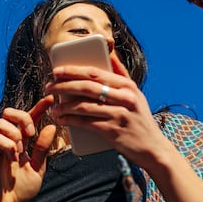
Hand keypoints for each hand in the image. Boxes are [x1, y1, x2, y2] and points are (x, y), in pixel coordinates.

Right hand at [0, 96, 56, 201]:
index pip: (29, 120)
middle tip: (30, 132)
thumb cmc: (21, 192)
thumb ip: (43, 149)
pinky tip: (14, 158)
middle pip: (10, 114)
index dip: (39, 108)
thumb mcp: (38, 169)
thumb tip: (51, 127)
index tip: (50, 99)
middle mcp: (9, 142)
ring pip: (2, 123)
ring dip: (15, 133)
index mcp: (22, 144)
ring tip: (21, 150)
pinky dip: (8, 145)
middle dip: (23, 117)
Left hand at [49, 55, 202, 201]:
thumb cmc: (139, 119)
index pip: (96, 73)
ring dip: (64, 106)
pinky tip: (61, 119)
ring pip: (84, 106)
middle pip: (87, 87)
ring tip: (53, 107)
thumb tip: (110, 53)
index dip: (73, 70)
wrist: (153, 149)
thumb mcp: (135, 94)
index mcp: (128, 85)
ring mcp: (119, 115)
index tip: (57, 70)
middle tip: (49, 87)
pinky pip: (86, 123)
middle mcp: (125, 98)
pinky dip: (70, 121)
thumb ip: (121, 75)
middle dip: (64, 85)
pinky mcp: (113, 132)